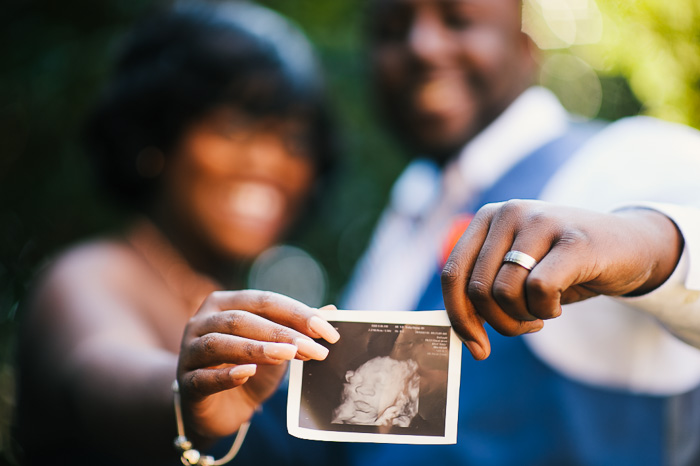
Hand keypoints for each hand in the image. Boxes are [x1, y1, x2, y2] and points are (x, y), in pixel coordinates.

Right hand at [177, 290, 339, 437]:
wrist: (217, 410)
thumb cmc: (250, 370)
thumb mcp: (276, 348)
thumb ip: (298, 329)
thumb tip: (332, 309)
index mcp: (224, 304)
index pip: (264, 301)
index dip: (297, 313)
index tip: (327, 330)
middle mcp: (202, 321)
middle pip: (242, 320)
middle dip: (280, 332)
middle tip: (313, 347)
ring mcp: (189, 351)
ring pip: (220, 343)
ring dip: (257, 348)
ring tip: (288, 356)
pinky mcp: (187, 382)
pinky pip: (204, 377)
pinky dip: (227, 374)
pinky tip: (248, 373)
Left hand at [441, 200, 682, 359]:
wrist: (629, 246)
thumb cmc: (563, 266)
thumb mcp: (516, 273)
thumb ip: (484, 291)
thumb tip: (460, 331)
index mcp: (487, 218)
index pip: (453, 274)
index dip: (458, 316)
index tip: (476, 347)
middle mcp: (508, 212)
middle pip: (478, 289)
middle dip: (499, 322)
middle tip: (525, 324)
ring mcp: (540, 221)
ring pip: (505, 292)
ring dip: (524, 317)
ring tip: (543, 309)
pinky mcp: (572, 240)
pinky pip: (539, 290)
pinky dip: (546, 309)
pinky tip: (558, 303)